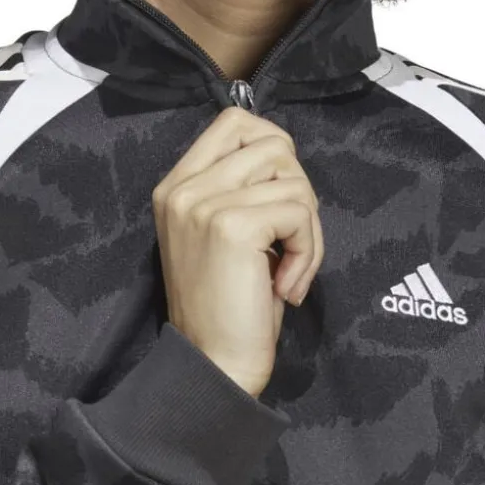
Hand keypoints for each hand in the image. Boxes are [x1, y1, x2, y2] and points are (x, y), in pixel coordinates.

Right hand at [151, 106, 323, 396]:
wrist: (212, 363)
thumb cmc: (226, 308)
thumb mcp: (220, 235)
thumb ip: (239, 190)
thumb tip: (286, 160)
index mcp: (176, 187)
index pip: (234, 122)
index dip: (274, 150)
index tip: (278, 200)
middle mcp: (183, 188)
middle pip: (274, 144)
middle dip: (298, 193)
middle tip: (289, 242)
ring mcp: (203, 204)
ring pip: (293, 179)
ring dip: (307, 230)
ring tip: (287, 272)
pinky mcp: (232, 226)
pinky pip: (300, 213)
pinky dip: (308, 252)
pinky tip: (285, 287)